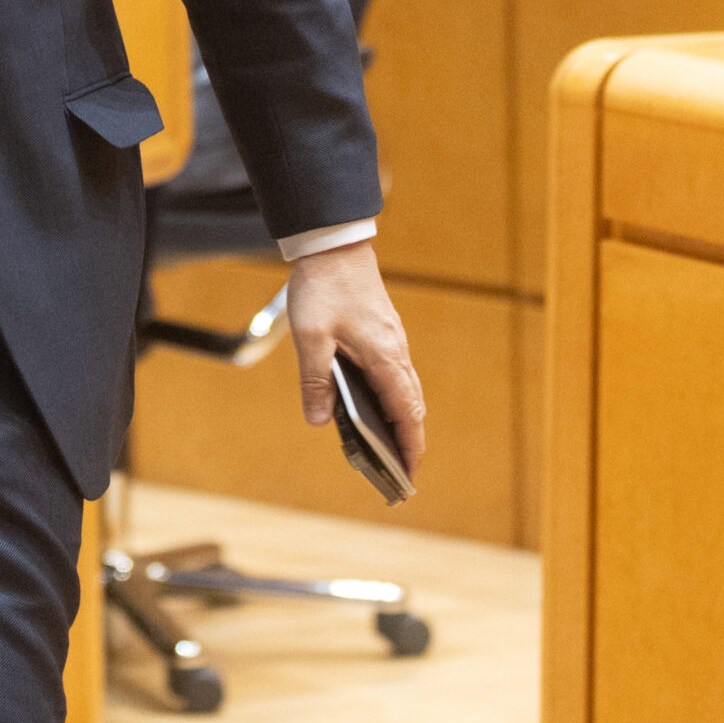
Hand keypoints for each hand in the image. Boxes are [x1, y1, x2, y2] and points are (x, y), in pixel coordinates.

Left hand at [286, 241, 425, 476]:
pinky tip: (371, 406)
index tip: (408, 477)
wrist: (334, 245)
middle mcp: (396, 353)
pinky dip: (391, 398)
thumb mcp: (311, 337)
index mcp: (385, 358)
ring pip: (405, 391)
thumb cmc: (324, 287)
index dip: (409, 448)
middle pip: (412, 407)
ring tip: (386, 448)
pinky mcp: (383, 333)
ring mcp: (392, 342)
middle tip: (398, 473)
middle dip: (408, 441)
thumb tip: (318, 421)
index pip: (407, 414)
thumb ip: (315, 381)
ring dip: (401, 420)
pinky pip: (394, 374)